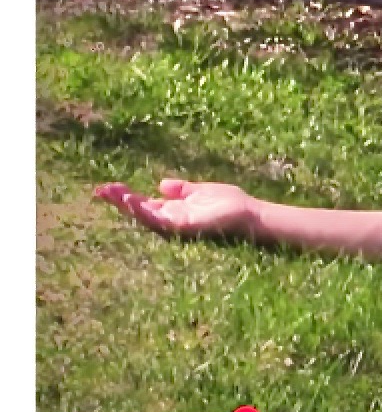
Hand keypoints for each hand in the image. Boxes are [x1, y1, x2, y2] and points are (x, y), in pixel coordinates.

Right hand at [94, 179, 257, 237]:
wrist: (250, 214)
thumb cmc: (230, 203)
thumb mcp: (201, 191)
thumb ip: (182, 189)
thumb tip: (161, 184)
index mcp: (175, 209)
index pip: (145, 203)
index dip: (127, 196)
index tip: (109, 186)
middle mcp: (172, 218)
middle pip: (140, 210)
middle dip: (120, 201)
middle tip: (100, 190)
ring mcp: (177, 224)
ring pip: (145, 217)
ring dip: (128, 206)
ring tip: (113, 194)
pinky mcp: (184, 227)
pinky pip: (160, 221)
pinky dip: (145, 212)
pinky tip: (133, 202)